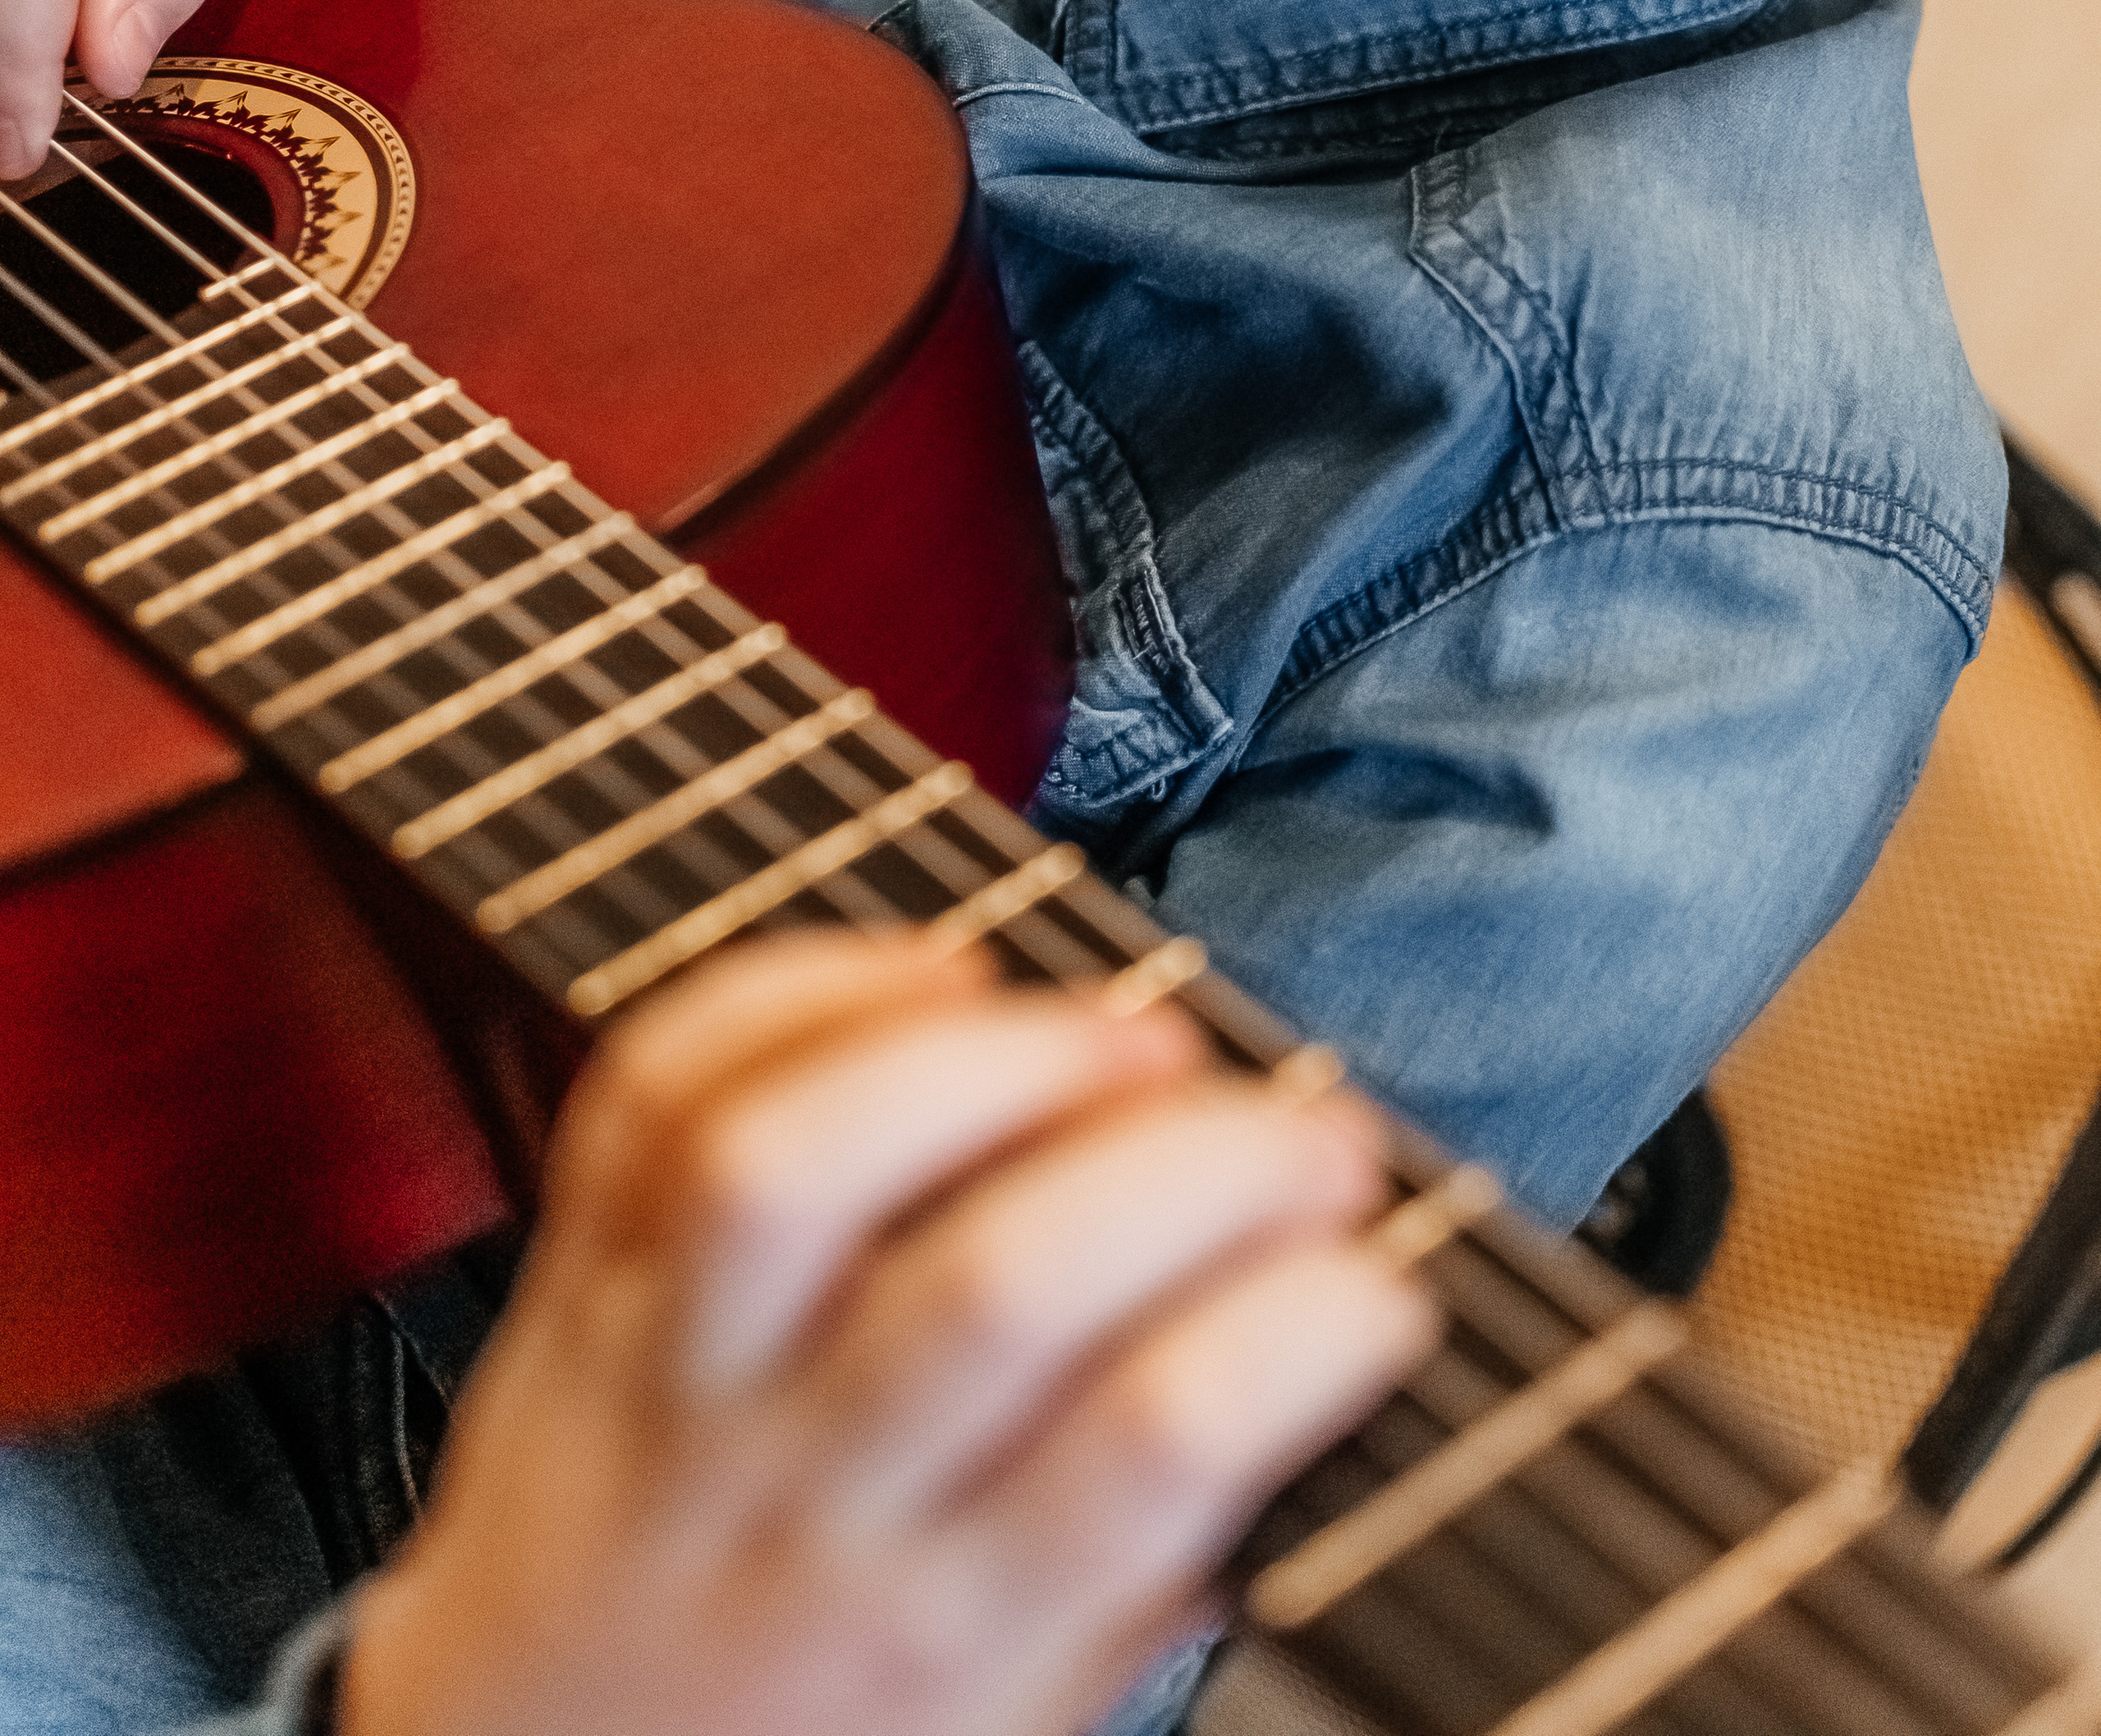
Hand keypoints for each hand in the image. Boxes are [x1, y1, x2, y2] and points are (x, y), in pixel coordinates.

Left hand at [343, 933, 1433, 1735]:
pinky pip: (652, 1094)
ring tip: (1125, 1037)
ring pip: (800, 1167)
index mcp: (952, 1650)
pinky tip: (932, 978)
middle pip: (999, 1282)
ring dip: (990, 1061)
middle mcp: (804, 1507)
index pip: (1151, 1448)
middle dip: (1198, 1163)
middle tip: (1307, 1133)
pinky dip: (795, 991)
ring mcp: (669, 1383)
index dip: (1304, 1322)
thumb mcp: (1026, 1729)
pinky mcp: (574, 1277)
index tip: (1383, 1277)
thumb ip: (1152, 1572)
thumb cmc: (819, 1731)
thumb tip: (1315, 1367)